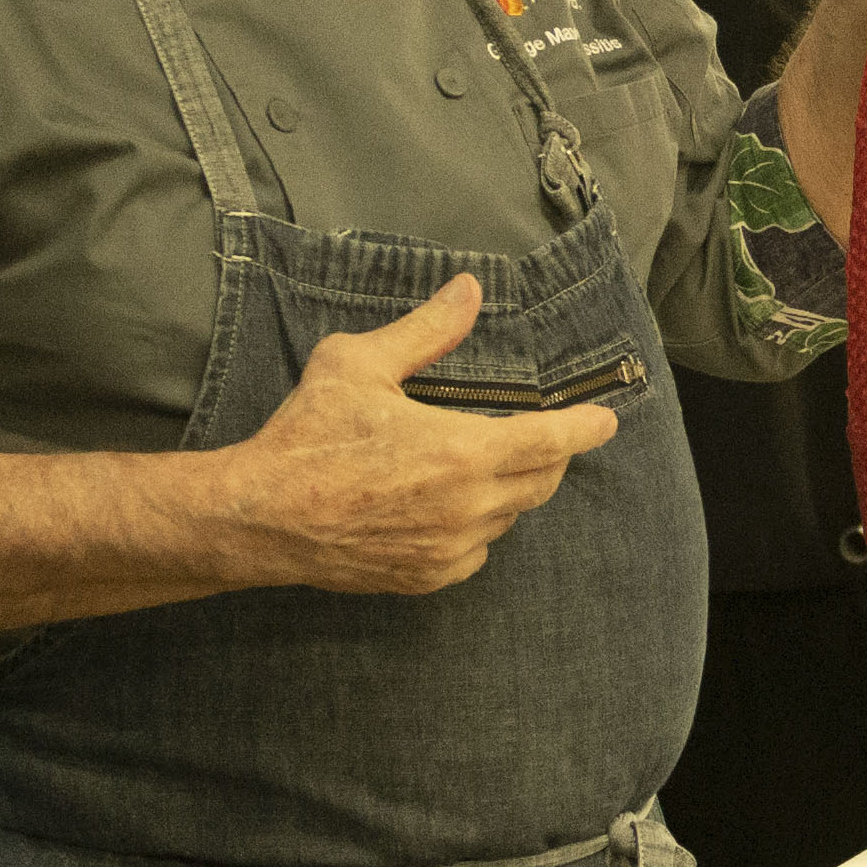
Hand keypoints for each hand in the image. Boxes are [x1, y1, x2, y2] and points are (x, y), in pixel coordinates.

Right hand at [201, 275, 618, 593]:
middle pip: (541, 482)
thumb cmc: (308, 436)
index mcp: (462, 452)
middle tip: (537, 435)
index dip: (584, 429)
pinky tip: (444, 505)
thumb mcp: (361, 363)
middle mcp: (468, 507)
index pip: (551, 441)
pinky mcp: (427, 577)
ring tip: (472, 464)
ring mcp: (449, 549)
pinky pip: (476, 551)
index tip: (606, 420)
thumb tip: (469, 290)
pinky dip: (475, 526)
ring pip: (508, 517)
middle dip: (549, 456)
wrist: (260, 516)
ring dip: (506, 490)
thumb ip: (427, 330)